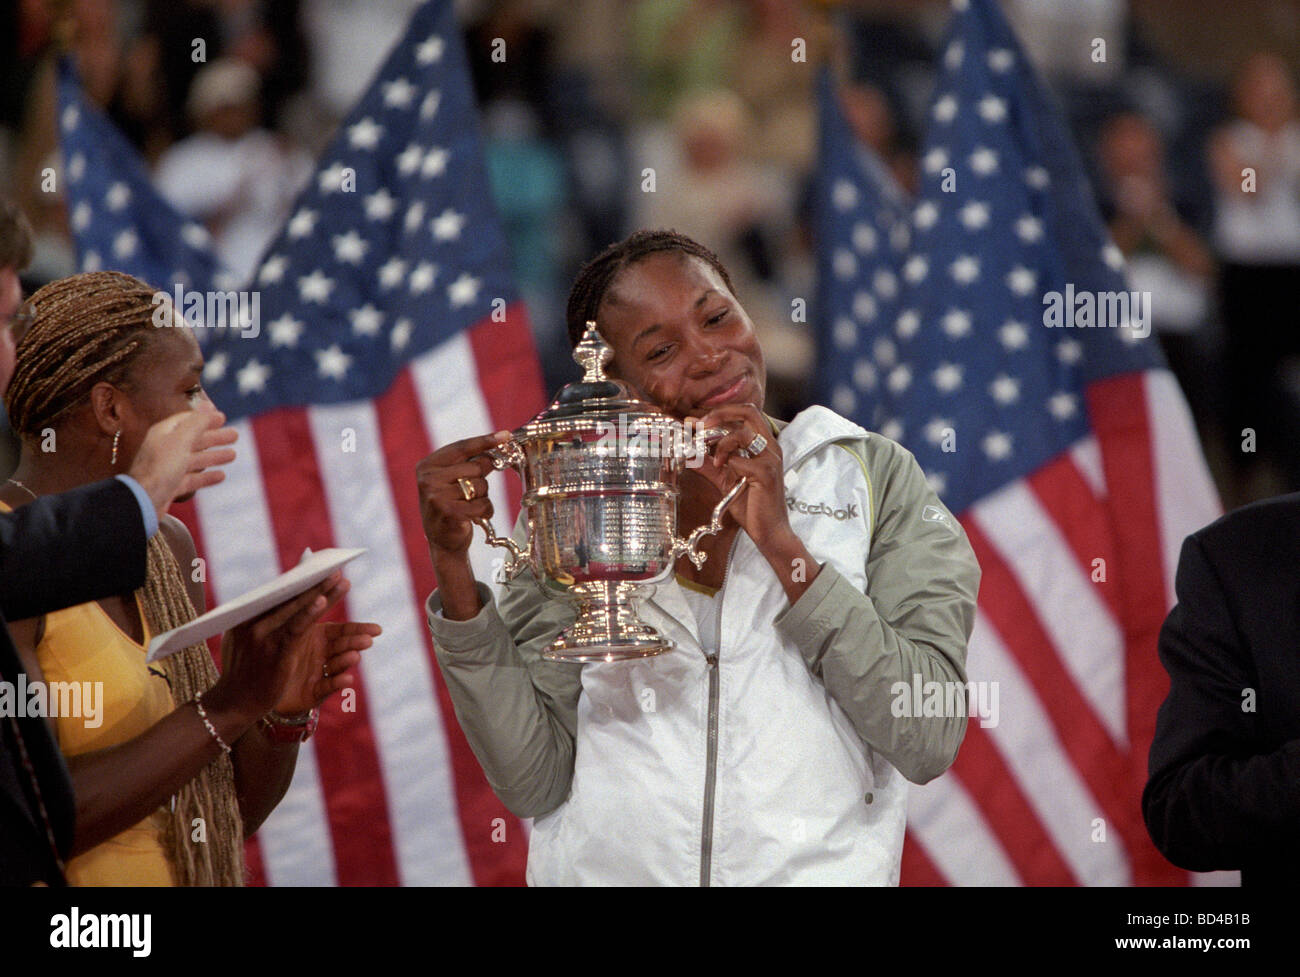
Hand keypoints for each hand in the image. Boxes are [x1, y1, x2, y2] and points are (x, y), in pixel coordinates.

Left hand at [129, 406, 237, 517]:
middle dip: (215, 437)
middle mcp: (166, 449)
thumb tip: (208, 405)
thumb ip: (197, 422)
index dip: (205, 418)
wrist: (144, 500)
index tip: (223, 417)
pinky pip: (194, 478)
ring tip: (232, 455)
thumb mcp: (181, 440)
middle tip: (235, 435)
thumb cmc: (160, 468)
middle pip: (194, 440)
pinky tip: (221, 476)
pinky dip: (208, 476)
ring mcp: (169, 468)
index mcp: (165, 434)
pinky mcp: (172, 486)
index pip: (188, 421)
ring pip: (196, 459)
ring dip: (214, 456)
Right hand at [205, 572, 357, 726]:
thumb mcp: (245, 638)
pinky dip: (309, 613)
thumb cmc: (244, 668)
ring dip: (320, 594)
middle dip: (316, 583)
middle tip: (337, 569)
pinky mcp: (275, 653)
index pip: (279, 595)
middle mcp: (253, 623)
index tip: (320, 567)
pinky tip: (323, 601)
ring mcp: (263, 638)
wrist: (233, 704)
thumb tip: (280, 593)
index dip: (301, 581)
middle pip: (290, 598)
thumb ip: (260, 618)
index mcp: (247, 618)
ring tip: (339, 580)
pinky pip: (296, 629)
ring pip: (296, 610)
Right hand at [416, 431, 510, 556]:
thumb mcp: (453, 480)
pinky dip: (485, 510)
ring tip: (469, 506)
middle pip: (475, 466)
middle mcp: (429, 479)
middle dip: (482, 479)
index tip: (506, 436)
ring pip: (480, 486)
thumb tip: (500, 442)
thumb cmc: (451, 505)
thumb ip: (470, 462)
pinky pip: (482, 504)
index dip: (485, 441)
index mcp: (427, 465)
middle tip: (473, 492)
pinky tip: (474, 517)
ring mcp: (437, 496)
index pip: (462, 447)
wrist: (442, 540)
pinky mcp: (449, 513)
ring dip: (483, 497)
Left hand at [686, 405, 791, 551]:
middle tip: (699, 428)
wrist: (769, 531)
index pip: (745, 412)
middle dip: (718, 415)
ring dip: (721, 444)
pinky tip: (725, 477)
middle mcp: (771, 446)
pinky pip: (739, 459)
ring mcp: (770, 458)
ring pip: (742, 433)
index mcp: (764, 444)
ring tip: (716, 462)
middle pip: (748, 411)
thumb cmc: (751, 506)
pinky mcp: (766, 473)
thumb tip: (688, 452)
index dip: (718, 412)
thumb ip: (709, 464)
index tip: (695, 423)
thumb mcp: (726, 480)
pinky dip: (727, 465)